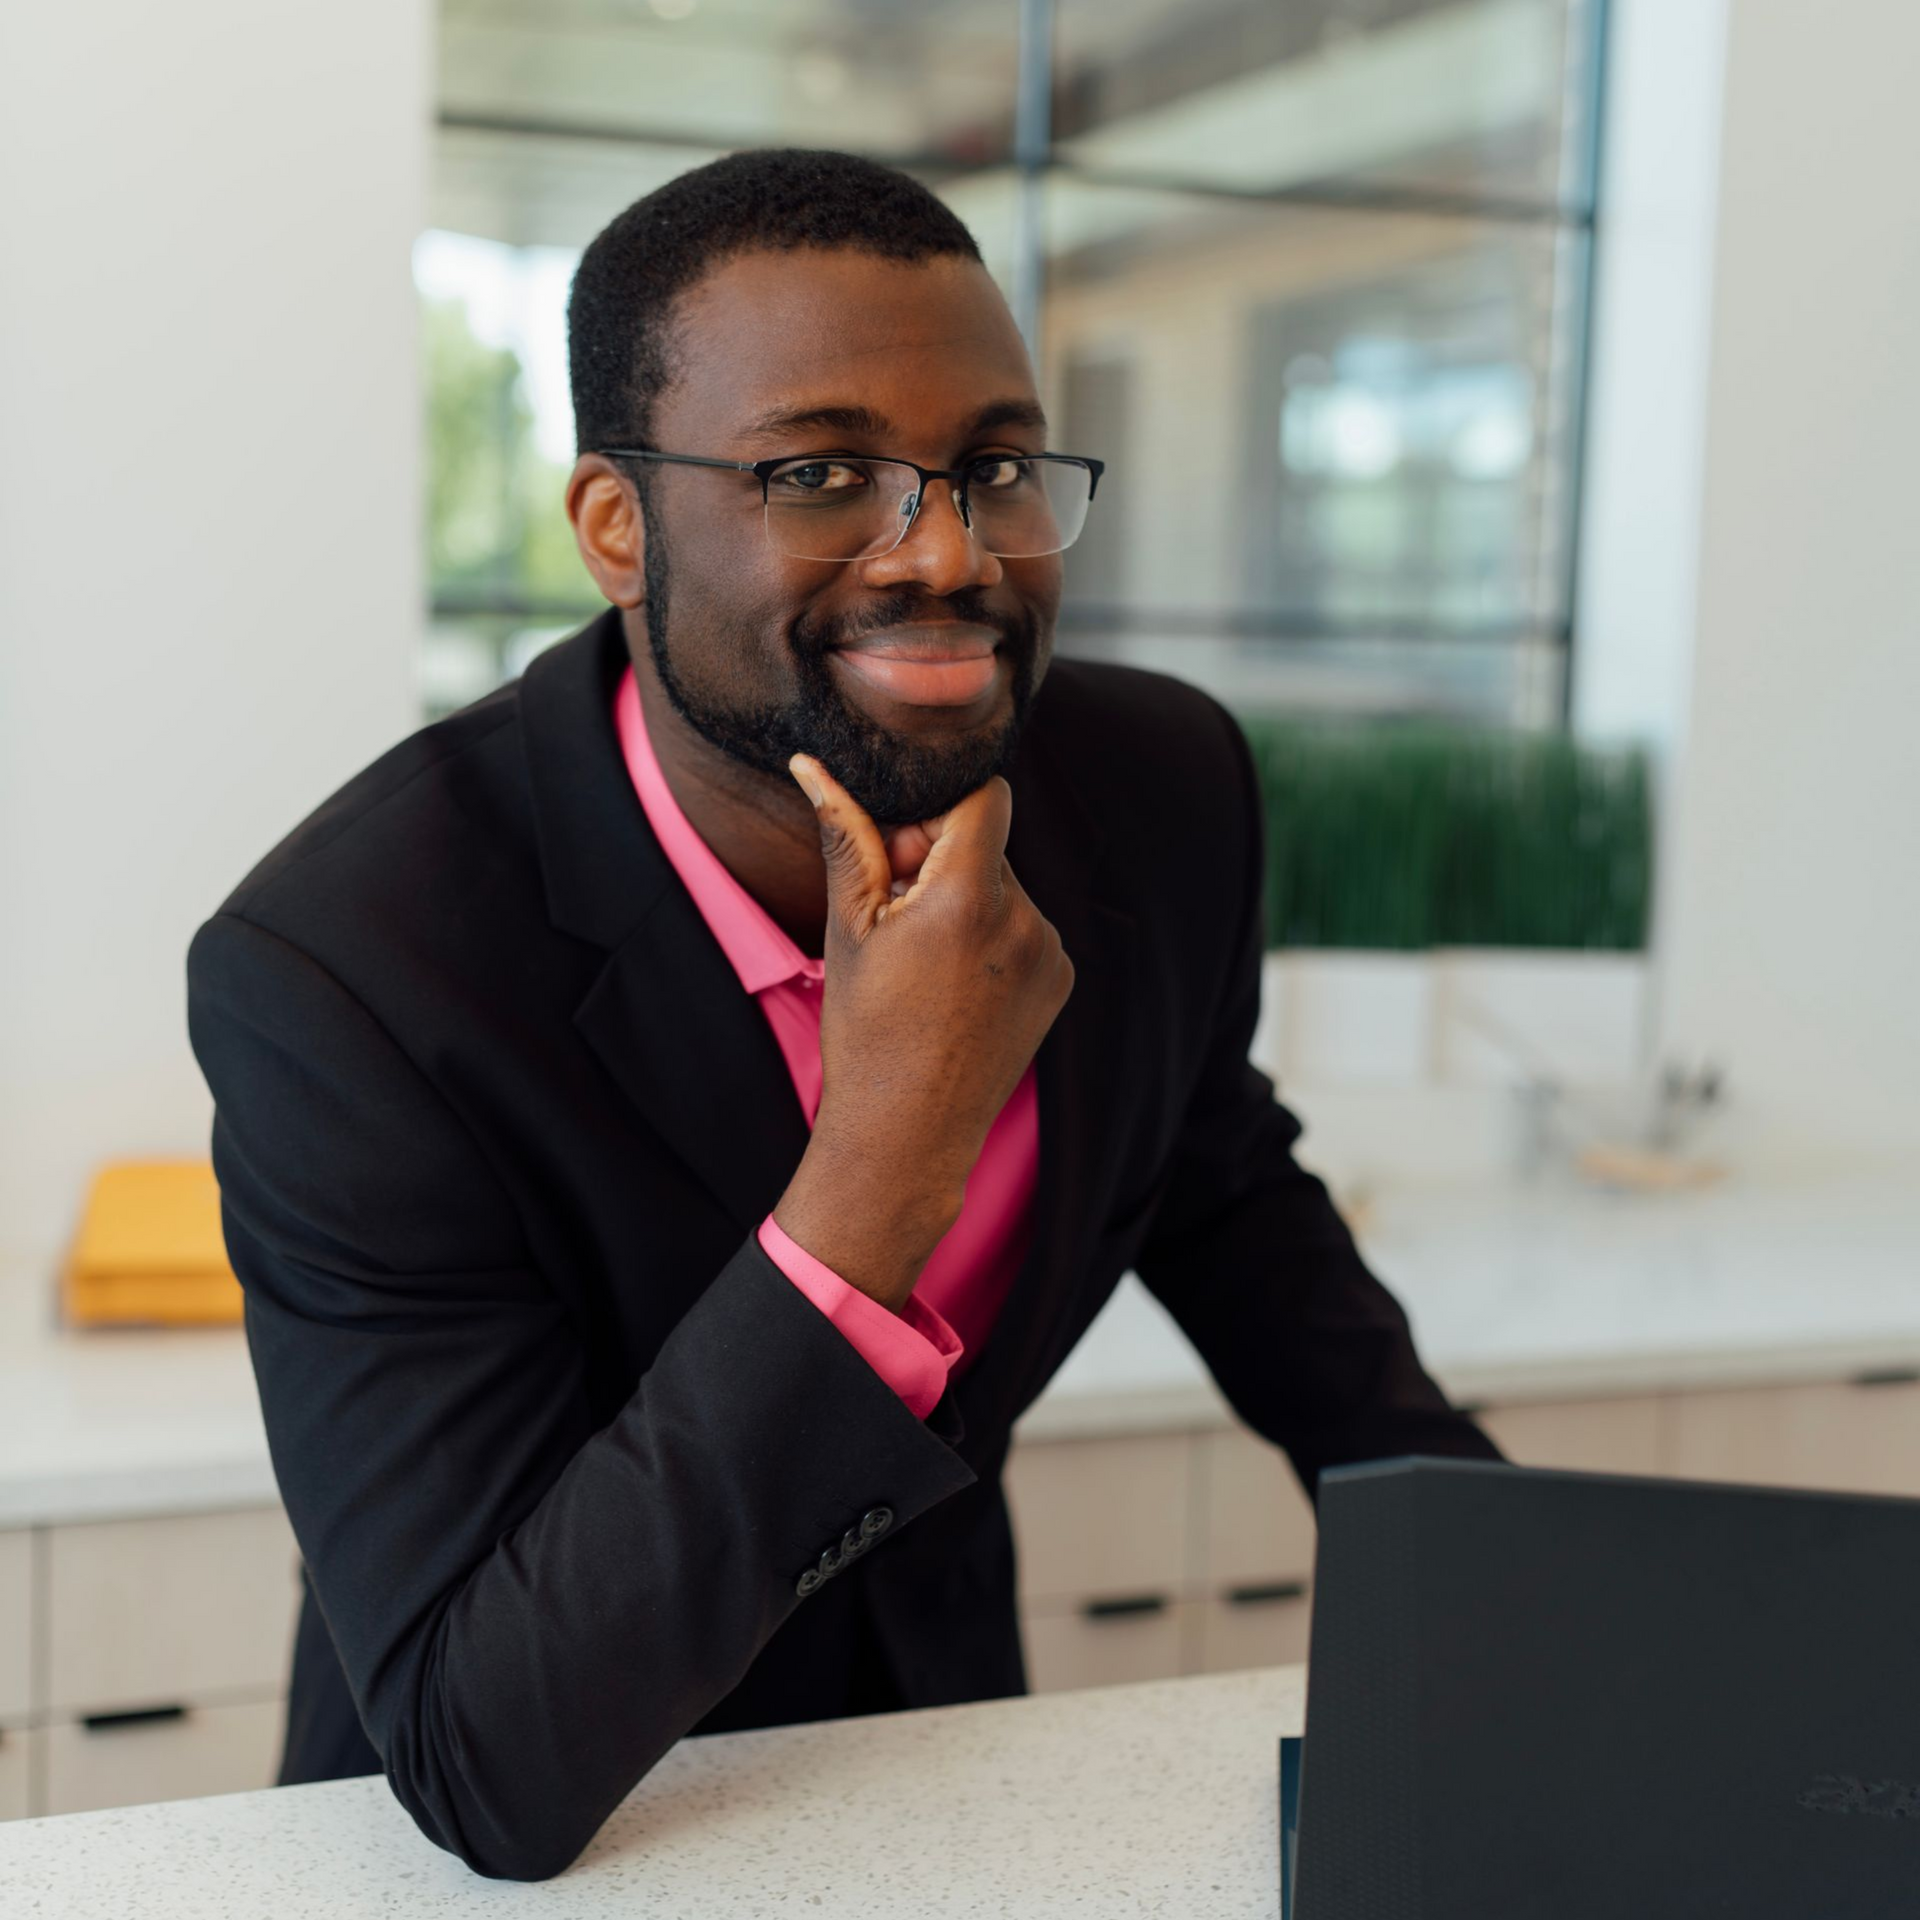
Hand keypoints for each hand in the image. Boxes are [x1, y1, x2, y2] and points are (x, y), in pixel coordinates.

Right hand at [770, 755, 1074, 1311]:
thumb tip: (812, 766)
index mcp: (969, 899)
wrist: (908, 1133)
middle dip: (941, 857)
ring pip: (1004, 886)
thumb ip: (846, 837)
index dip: (940, 801)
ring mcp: (1050, 953)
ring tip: (924, 962)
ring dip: (966, 899)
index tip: (903, 839)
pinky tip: (955, 986)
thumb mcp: (847, 928)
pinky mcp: (1060, 979)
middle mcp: (1025, 920)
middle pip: (986, 843)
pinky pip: (1025, 927)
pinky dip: (992, 937)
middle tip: (896, 912)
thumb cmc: (866, 1032)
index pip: (983, 793)